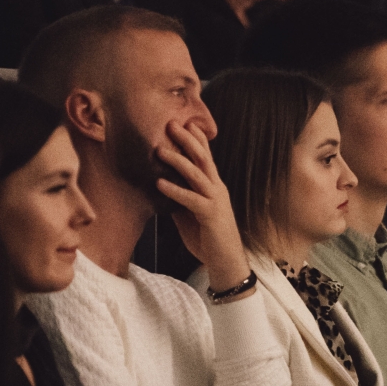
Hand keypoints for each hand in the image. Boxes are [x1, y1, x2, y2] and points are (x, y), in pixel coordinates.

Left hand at [155, 119, 251, 292]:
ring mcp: (216, 201)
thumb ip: (180, 200)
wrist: (226, 263)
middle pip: (203, 158)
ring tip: (160, 149)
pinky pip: (191, 199)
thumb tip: (161, 189)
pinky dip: (174, 190)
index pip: (206, 158)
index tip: (185, 122)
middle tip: (171, 124)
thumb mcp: (190, 216)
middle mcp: (217, 189)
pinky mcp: (211, 215)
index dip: (196, 139)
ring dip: (178, 160)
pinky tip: (160, 183)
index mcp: (214, 187)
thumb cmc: (208, 239)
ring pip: (197, 174)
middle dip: (187, 140)